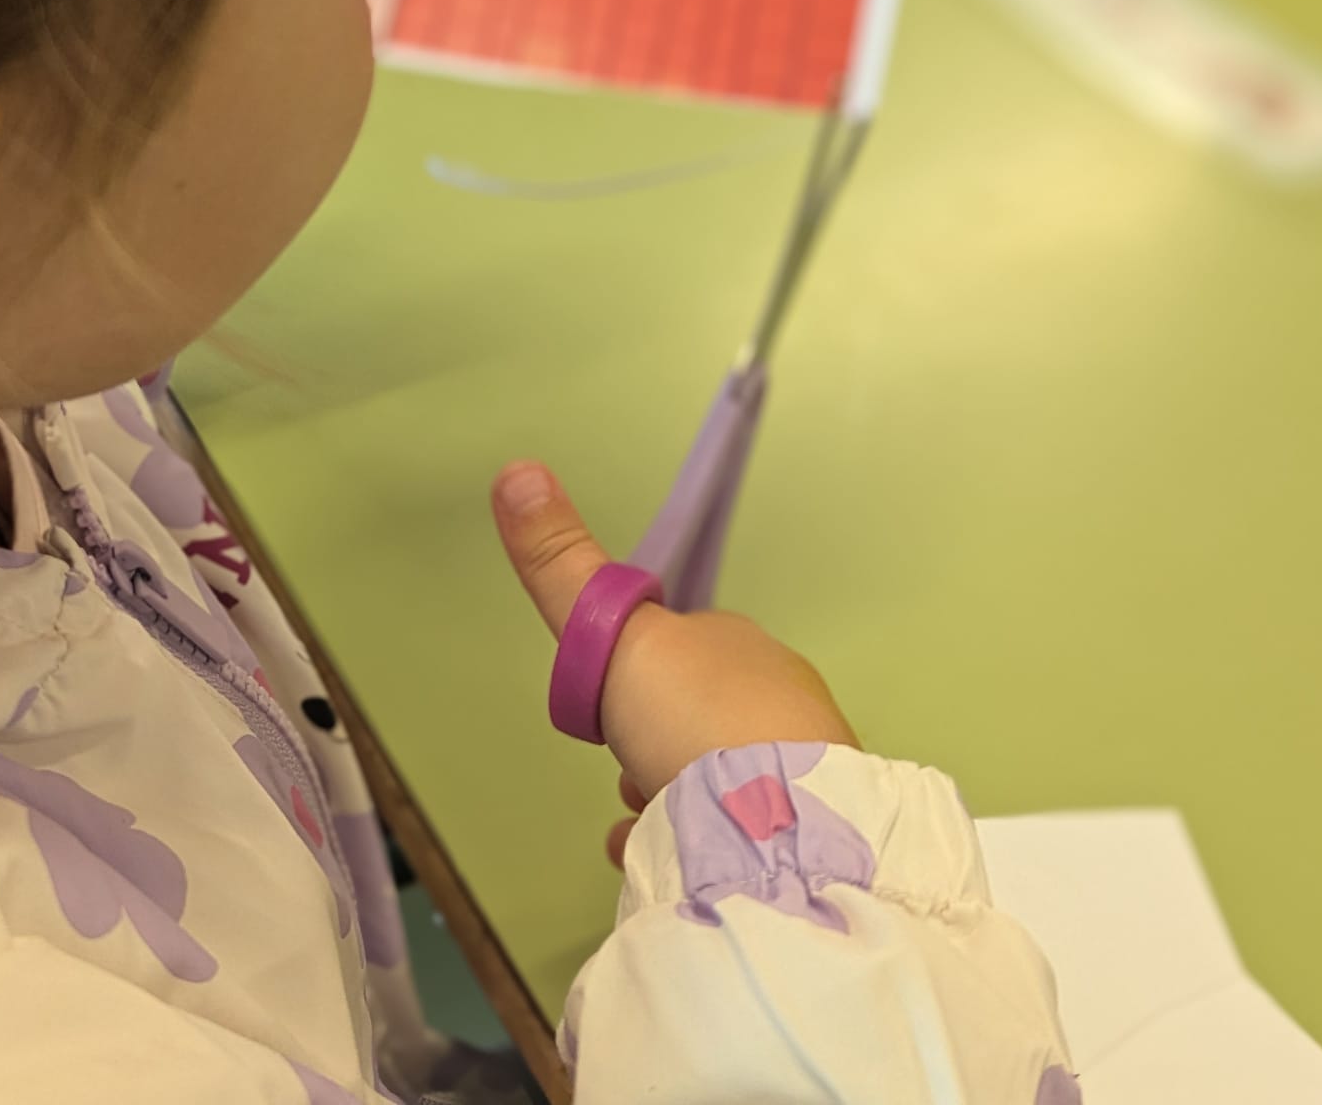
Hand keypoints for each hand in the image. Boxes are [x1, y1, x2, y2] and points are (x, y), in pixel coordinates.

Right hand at [492, 462, 858, 857]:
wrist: (776, 829)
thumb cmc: (695, 719)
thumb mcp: (614, 635)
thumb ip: (562, 565)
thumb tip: (516, 467)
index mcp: (741, 645)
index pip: (684, 644)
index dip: (638, 671)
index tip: (610, 704)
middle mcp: (780, 699)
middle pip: (695, 714)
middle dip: (651, 739)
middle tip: (623, 765)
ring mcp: (801, 770)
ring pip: (715, 776)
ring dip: (669, 793)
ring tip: (640, 817)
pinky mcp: (805, 836)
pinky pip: (735, 834)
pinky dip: (691, 841)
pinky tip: (661, 853)